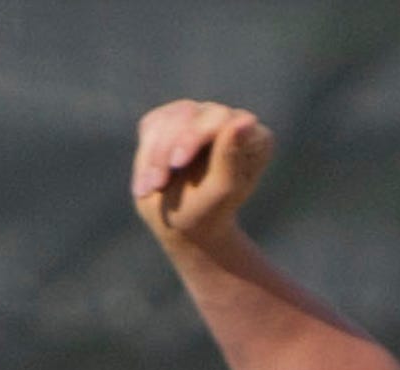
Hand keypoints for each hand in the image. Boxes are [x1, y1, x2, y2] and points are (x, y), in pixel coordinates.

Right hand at [132, 99, 274, 243]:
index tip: (177, 163)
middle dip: (168, 148)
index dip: (194, 136)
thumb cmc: (208, 212)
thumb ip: (231, 156)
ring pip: (168, 118)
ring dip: (154, 156)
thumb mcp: (219, 191)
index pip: (221, 118)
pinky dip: (146, 156)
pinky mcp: (173, 120)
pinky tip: (147, 183)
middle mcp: (228, 120)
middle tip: (157, 183)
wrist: (182, 225)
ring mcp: (200, 116)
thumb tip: (245, 119)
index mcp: (253, 137)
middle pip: (190, 114)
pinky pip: (152, 125)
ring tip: (150, 189)